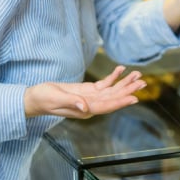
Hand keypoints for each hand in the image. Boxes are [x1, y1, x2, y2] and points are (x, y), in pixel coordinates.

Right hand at [24, 65, 145, 118]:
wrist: (36, 98)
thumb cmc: (44, 100)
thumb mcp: (56, 99)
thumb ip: (71, 102)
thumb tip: (85, 107)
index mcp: (85, 110)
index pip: (107, 106)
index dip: (121, 102)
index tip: (134, 97)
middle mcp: (91, 105)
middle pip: (114, 98)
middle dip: (128, 90)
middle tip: (143, 82)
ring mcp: (90, 97)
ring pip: (112, 90)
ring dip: (124, 82)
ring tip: (137, 75)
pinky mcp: (88, 90)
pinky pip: (104, 83)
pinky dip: (113, 76)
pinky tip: (121, 69)